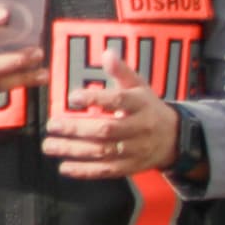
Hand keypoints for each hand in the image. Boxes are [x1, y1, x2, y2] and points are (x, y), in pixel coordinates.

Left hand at [46, 68, 182, 179]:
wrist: (175, 138)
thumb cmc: (147, 107)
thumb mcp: (138, 86)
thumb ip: (120, 71)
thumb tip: (106, 52)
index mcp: (141, 104)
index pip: (119, 101)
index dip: (96, 99)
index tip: (72, 97)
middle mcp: (140, 128)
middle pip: (107, 130)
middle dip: (77, 129)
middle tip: (51, 126)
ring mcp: (136, 150)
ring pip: (104, 152)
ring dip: (74, 150)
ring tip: (49, 146)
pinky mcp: (131, 167)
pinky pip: (107, 171)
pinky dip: (85, 171)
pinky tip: (64, 167)